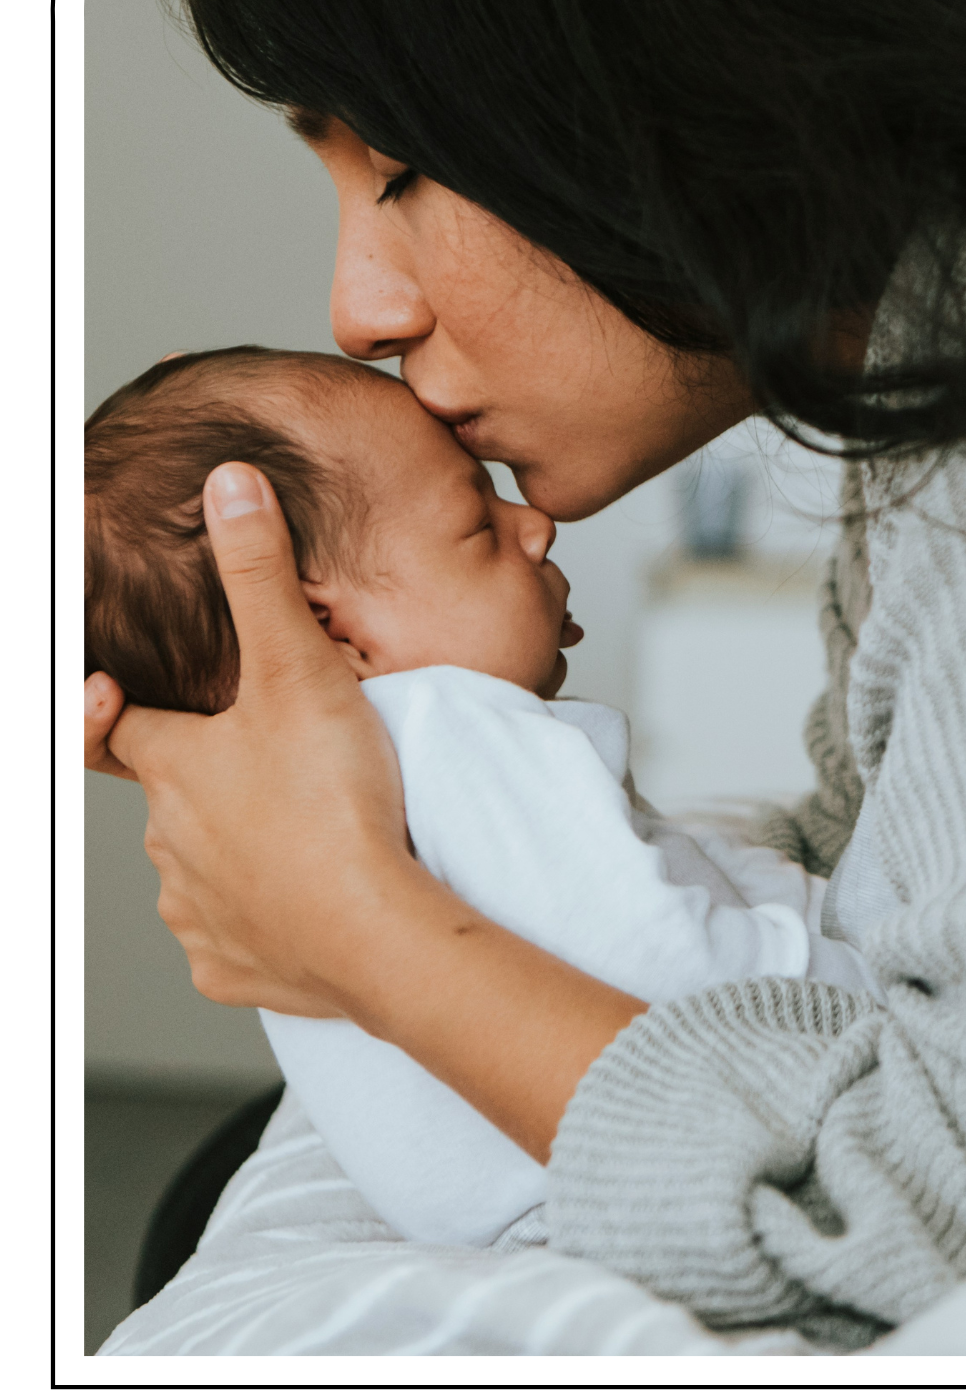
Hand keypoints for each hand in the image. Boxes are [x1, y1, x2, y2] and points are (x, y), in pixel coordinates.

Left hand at [85, 459, 646, 1161]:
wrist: (375, 931)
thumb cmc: (333, 799)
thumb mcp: (297, 665)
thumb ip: (262, 573)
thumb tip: (228, 483)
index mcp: (173, 769)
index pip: (108, 728)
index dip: (102, 704)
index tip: (113, 687)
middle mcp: (170, 844)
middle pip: (170, 798)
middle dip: (208, 776)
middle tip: (279, 756)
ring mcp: (198, 913)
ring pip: (200, 869)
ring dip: (238, 846)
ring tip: (306, 826)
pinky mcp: (234, 968)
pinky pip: (237, 936)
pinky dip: (265, 917)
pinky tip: (308, 897)